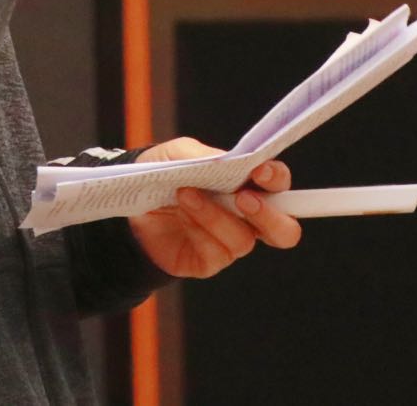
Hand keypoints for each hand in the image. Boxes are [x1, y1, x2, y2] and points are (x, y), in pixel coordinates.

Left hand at [127, 137, 301, 279]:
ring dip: (215, 215)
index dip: (277, 180)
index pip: (278, 185)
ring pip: (242, 239)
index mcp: (248, 185)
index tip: (260, 172)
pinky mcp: (210, 261)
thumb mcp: (179, 154)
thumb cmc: (163, 174)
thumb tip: (229, 162)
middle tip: (243, 199)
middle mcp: (247, 217)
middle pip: (284, 230)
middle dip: (269, 216)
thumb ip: (207, 156)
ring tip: (185, 194)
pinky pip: (215, 251)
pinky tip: (180, 211)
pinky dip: (197, 227)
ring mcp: (230, 241)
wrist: (132, 205)